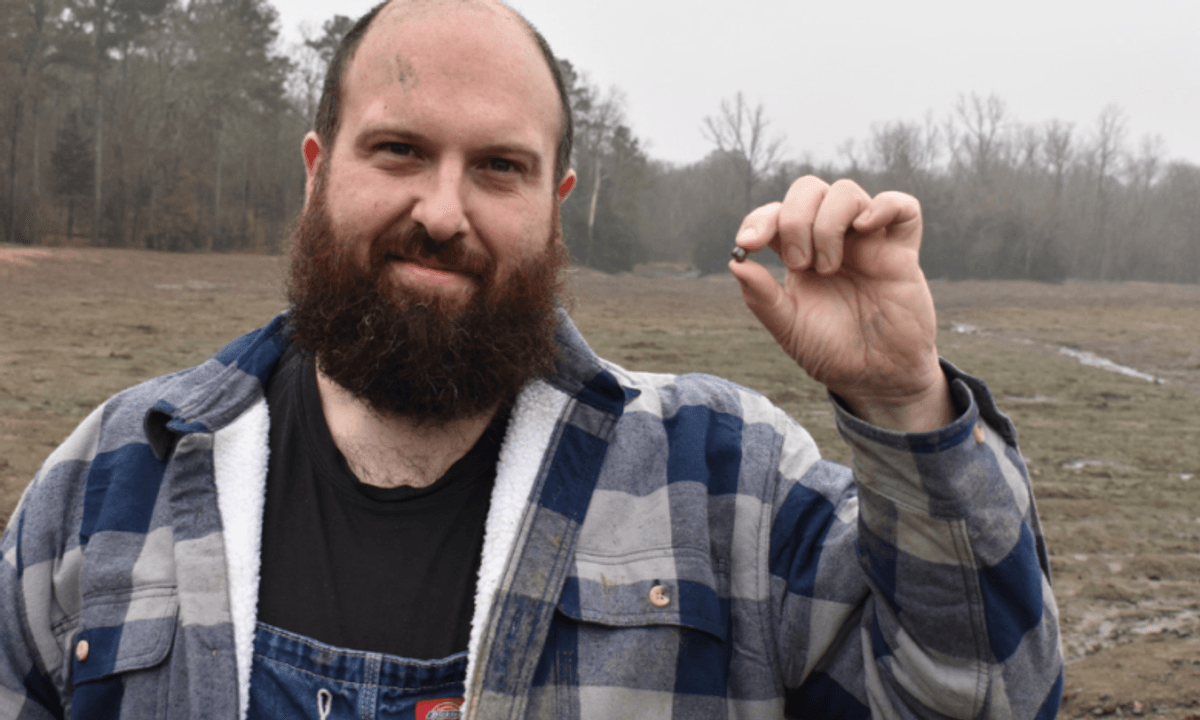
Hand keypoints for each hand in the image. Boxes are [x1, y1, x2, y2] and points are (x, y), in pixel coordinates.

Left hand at [728, 176, 951, 431]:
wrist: (876, 377)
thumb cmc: (832, 351)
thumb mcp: (789, 328)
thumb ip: (762, 297)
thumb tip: (736, 263)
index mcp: (799, 254)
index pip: (775, 214)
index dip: (758, 220)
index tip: (747, 244)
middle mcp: (832, 240)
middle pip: (808, 189)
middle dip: (794, 219)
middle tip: (799, 264)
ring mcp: (867, 242)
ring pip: (846, 191)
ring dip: (828, 223)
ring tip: (829, 268)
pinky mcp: (901, 252)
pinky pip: (902, 207)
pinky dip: (883, 206)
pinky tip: (866, 228)